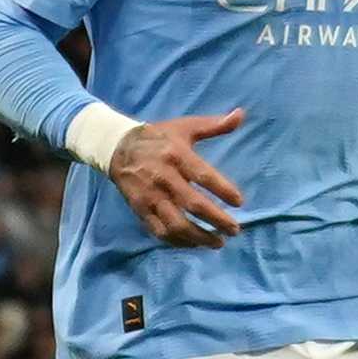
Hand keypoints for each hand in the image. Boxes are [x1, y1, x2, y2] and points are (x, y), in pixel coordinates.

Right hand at [110, 109, 246, 247]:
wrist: (116, 148)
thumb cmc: (157, 137)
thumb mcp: (184, 127)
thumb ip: (214, 125)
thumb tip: (241, 114)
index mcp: (177, 155)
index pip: (203, 176)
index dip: (223, 190)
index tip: (239, 202)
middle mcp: (163, 177)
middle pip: (193, 204)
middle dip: (216, 220)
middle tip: (234, 230)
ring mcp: (150, 196)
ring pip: (176, 223)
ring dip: (199, 237)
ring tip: (218, 243)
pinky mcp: (140, 209)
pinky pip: (160, 231)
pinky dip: (178, 241)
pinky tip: (194, 244)